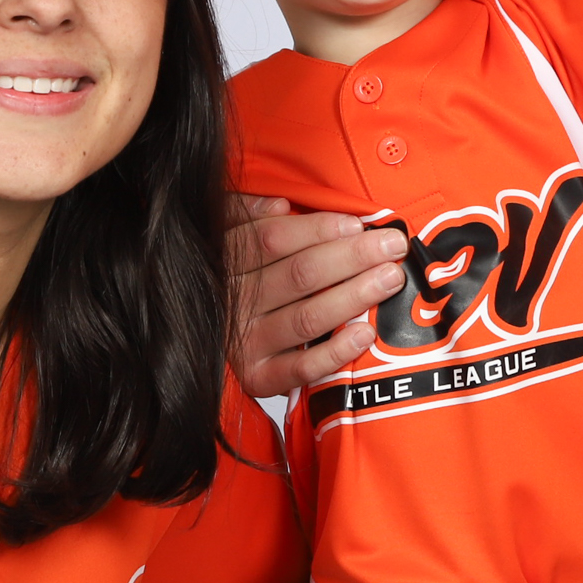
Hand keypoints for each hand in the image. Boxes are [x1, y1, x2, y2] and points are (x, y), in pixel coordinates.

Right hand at [228, 195, 404, 397]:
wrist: (190, 346)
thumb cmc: (227, 281)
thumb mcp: (223, 235)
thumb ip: (246, 215)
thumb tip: (280, 205)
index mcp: (225, 261)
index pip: (273, 239)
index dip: (319, 229)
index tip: (358, 223)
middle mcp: (234, 302)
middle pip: (300, 275)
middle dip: (353, 257)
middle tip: (391, 246)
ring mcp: (245, 342)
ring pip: (307, 317)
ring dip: (354, 295)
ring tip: (389, 279)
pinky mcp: (258, 377)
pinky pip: (301, 368)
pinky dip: (335, 351)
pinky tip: (364, 334)